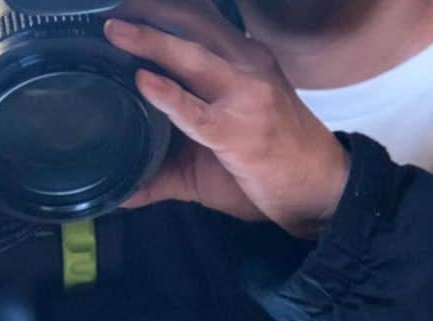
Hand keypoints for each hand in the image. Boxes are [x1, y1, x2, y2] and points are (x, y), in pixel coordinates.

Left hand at [104, 0, 349, 237]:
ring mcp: (246, 96)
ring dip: (151, 41)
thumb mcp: (217, 147)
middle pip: (192, 25)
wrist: (320, 188)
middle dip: (150, 12)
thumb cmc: (269, 164)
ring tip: (115, 31)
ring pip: (192, 57)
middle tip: (112, 12)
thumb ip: (167, 161)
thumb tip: (122, 190)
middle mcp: (246, 65)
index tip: (127, 4)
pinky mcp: (240, 132)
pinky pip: (197, 111)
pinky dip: (168, 95)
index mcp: (242, 58)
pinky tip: (143, 82)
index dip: (164, 9)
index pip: (200, 20)